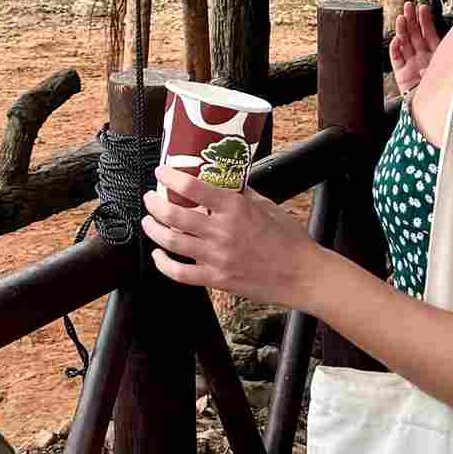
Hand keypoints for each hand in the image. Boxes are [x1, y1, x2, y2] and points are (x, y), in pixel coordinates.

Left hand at [141, 168, 327, 309]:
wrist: (303, 275)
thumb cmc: (289, 240)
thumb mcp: (266, 206)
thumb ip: (241, 194)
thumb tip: (223, 181)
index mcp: (235, 208)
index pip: (192, 187)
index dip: (170, 177)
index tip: (161, 173)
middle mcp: (222, 231)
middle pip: (174, 214)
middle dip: (154, 204)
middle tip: (150, 198)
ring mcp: (218, 258)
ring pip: (172, 242)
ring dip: (154, 230)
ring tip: (149, 222)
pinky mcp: (217, 280)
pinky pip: (181, 274)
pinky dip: (164, 264)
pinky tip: (159, 256)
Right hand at [389, 0, 441, 93]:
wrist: (435, 113)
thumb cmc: (448, 91)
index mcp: (436, 56)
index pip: (429, 34)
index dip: (426, 20)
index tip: (423, 7)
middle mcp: (423, 58)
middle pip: (415, 35)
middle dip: (411, 19)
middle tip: (408, 5)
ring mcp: (411, 66)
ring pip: (405, 43)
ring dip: (402, 30)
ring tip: (401, 17)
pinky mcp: (402, 75)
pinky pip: (396, 59)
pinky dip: (395, 49)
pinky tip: (396, 39)